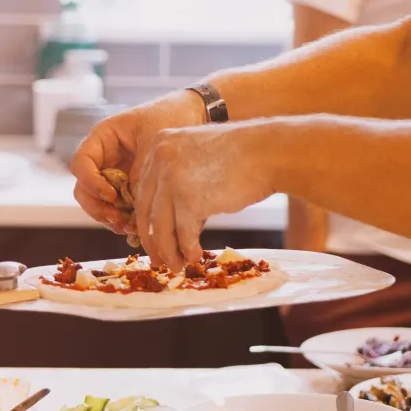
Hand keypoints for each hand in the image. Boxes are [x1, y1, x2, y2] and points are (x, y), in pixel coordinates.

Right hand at [69, 90, 205, 232]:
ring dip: (110, 218)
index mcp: (102, 138)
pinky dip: (124, 219)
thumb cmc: (170, 116)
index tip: (112, 195)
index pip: (80, 163)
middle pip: (84, 189)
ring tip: (129, 229)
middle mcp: (104, 158)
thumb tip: (133, 205)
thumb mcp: (153, 142)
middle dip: (98, 208)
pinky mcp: (129, 187)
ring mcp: (115, 174)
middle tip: (118, 220)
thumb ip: (140, 172)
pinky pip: (119, 207)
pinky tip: (138, 228)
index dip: (90, 183)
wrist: (193, 113)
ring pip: (99, 203)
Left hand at [131, 122, 276, 269]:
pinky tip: (195, 257)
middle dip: (152, 240)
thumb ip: (179, 182)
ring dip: (168, 251)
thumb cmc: (241, 156)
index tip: (151, 237)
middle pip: (145, 210)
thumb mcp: (198, 157)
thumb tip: (172, 224)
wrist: (267, 152)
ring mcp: (172, 179)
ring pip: (160, 227)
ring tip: (178, 265)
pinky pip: (183, 234)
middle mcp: (159, 159)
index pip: (143, 190)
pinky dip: (188, 249)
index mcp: (159, 145)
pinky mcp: (189, 200)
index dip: (146, 218)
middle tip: (158, 259)